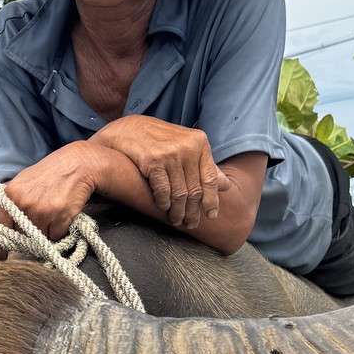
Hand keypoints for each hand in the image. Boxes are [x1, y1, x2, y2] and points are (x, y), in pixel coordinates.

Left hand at [0, 144, 98, 241]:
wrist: (77, 166)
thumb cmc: (49, 175)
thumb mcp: (22, 184)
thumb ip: (10, 204)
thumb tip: (1, 229)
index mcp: (10, 195)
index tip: (0, 256)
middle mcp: (23, 204)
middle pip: (19, 236)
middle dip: (26, 236)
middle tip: (37, 224)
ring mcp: (42, 211)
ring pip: (38, 239)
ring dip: (45, 233)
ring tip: (51, 214)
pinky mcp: (60, 217)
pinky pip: (55, 237)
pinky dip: (59, 231)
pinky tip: (61, 215)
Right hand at [91, 117, 220, 229]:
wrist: (128, 129)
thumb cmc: (159, 140)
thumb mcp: (186, 146)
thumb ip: (204, 165)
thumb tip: (226, 186)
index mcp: (200, 142)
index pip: (210, 178)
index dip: (211, 200)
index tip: (211, 215)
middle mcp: (188, 147)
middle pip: (195, 189)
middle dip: (193, 211)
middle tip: (191, 224)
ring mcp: (170, 154)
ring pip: (180, 193)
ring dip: (178, 211)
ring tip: (177, 220)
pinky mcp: (153, 161)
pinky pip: (163, 191)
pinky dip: (164, 203)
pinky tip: (163, 208)